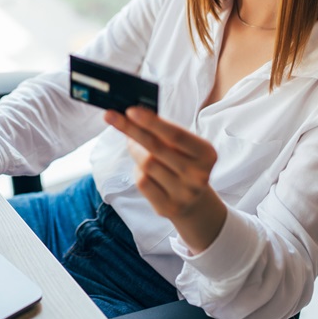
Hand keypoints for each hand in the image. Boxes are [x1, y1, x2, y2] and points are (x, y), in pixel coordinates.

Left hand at [104, 107, 225, 251]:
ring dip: (135, 150)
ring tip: (134, 144)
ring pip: (146, 165)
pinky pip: (143, 182)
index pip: (175, 134)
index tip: (130, 110)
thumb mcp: (182, 146)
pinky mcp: (169, 207)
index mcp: (207, 154)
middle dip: (131, 130)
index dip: (151, 122)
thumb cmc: (183, 163)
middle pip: (156, 148)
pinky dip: (137, 171)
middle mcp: (199, 175)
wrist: (194, 201)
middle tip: (111, 116)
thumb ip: (162, 132)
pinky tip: (142, 169)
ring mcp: (185, 194)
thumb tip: (131, 116)